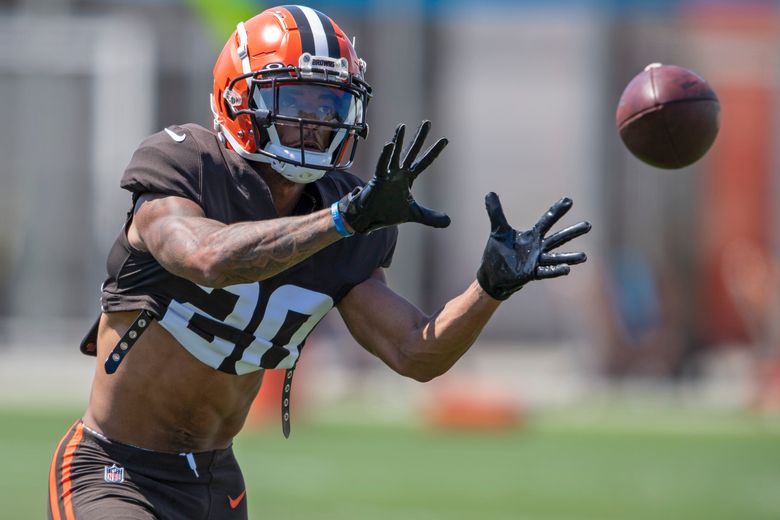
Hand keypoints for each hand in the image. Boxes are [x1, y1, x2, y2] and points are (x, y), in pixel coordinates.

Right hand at [338, 121, 449, 233]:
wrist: (370, 218)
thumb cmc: (388, 212)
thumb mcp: (414, 214)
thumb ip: (431, 217)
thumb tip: (449, 222)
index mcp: (408, 178)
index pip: (424, 162)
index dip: (434, 151)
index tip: (445, 139)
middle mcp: (399, 172)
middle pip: (412, 151)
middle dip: (420, 137)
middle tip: (427, 122)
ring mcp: (388, 174)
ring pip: (395, 154)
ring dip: (398, 140)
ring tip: (402, 126)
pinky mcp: (378, 179)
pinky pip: (382, 165)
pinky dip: (385, 155)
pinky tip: (389, 144)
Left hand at [476, 192, 590, 299]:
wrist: (492, 274)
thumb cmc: (498, 252)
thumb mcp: (497, 230)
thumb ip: (496, 213)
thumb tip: (490, 193)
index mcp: (532, 236)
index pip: (547, 221)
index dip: (557, 211)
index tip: (569, 200)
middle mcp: (538, 248)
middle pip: (558, 238)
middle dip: (572, 232)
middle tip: (588, 225)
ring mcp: (536, 261)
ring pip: (556, 258)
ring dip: (569, 257)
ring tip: (584, 257)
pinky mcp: (531, 273)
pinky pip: (546, 271)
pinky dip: (556, 270)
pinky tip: (567, 269)